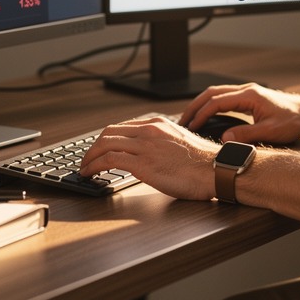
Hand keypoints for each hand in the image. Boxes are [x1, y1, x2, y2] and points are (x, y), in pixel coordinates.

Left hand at [79, 115, 218, 199]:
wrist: (216, 169)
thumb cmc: (203, 164)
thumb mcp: (180, 143)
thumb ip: (162, 143)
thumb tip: (151, 155)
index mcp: (158, 124)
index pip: (122, 127)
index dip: (106, 139)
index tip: (99, 150)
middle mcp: (149, 130)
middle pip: (109, 133)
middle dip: (93, 147)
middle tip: (86, 160)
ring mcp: (145, 145)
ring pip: (105, 144)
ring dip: (89, 157)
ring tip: (84, 169)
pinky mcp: (142, 163)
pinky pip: (109, 160)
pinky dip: (95, 166)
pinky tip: (90, 174)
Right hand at [180, 83, 299, 144]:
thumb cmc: (293, 121)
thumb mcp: (271, 132)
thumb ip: (247, 135)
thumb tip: (225, 138)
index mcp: (249, 95)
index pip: (217, 102)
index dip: (201, 114)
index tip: (191, 126)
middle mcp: (246, 90)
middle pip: (211, 93)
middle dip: (194, 106)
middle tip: (181, 122)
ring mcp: (247, 92)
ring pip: (216, 93)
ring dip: (201, 104)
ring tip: (189, 119)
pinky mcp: (249, 97)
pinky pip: (224, 97)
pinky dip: (211, 105)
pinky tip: (206, 116)